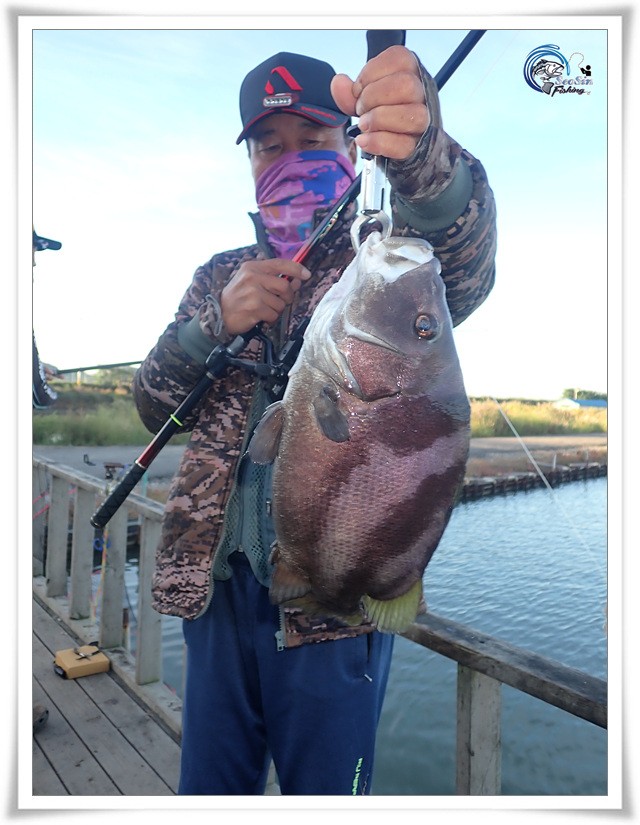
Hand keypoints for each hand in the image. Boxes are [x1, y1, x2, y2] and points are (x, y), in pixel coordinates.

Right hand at [220, 258, 310, 335]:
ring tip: (265, 310)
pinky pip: (273, 315)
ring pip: (280, 303)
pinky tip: (261, 317)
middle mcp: (252, 278)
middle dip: (287, 297)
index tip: (306, 274)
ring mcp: (252, 293)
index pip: (280, 264)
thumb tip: (296, 281)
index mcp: (252, 267)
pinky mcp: (253, 309)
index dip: (296, 269)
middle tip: (281, 302)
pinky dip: (270, 319)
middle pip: (284, 286)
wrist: (219, 315)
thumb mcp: (252, 282)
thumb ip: (273, 280)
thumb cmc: (239, 298)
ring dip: (276, 310)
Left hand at [331, 45, 428, 159]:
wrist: (395, 145)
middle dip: (373, 96)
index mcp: (411, 73)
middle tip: (361, 109)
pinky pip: (404, 145)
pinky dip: (378, 142)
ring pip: (413, 115)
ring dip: (378, 119)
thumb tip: (339, 82)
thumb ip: (350, 92)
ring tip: (363, 125)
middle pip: (406, 84)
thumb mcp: (364, 100)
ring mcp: (423, 122)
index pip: (399, 58)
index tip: (358, 90)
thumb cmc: (381, 115)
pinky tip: (364, 140)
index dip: (371, 72)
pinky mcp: (417, 146)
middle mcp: (422, 95)